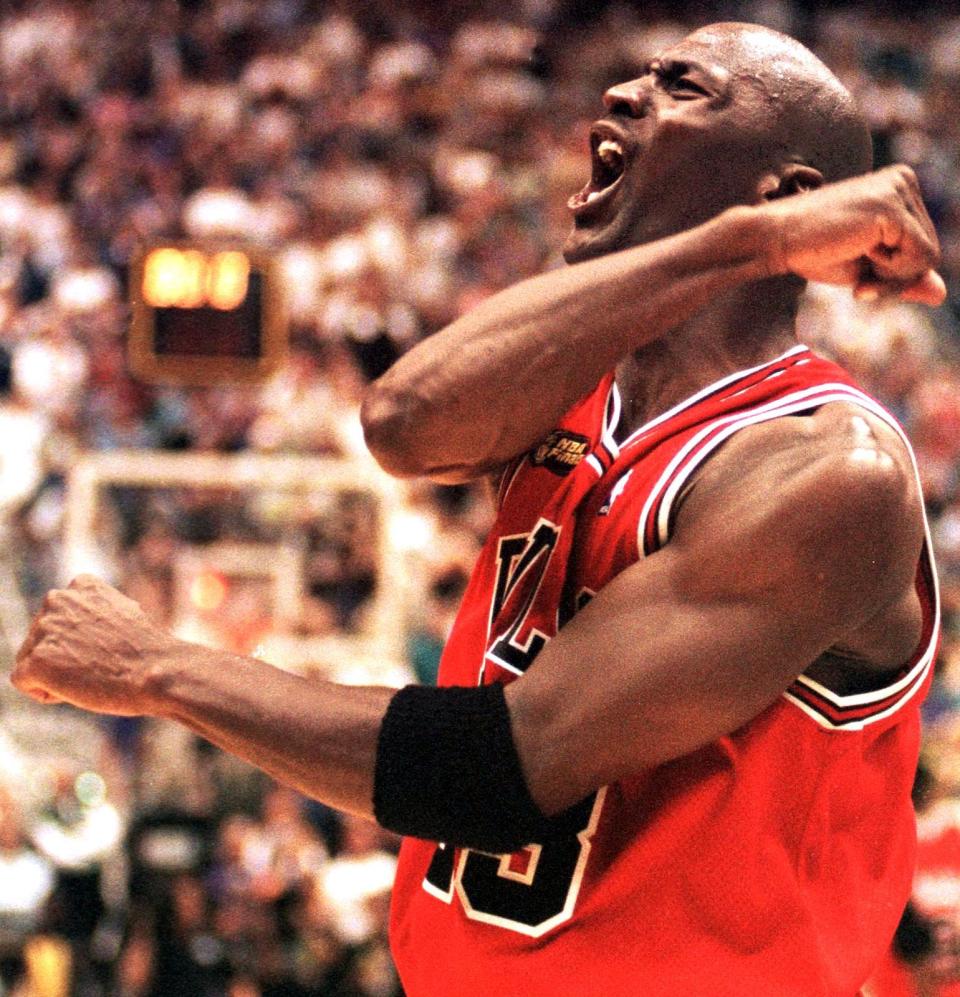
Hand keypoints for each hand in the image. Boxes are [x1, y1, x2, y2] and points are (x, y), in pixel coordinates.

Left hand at [11, 575, 174, 715]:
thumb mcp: (124, 615)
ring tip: (92, 674)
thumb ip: (94, 613)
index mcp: (82, 584)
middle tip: (102, 663)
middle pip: (42, 638)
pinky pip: (24, 681)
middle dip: (65, 656)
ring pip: (32, 659)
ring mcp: (45, 628)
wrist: (159, 672)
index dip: (81, 640)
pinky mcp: (36, 660)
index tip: (109, 647)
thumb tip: (77, 629)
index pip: (61, 618)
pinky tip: (78, 688)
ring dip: (57, 673)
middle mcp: (58, 599)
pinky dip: (47, 692)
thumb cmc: (148, 652)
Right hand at [763, 165, 945, 305]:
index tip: (860, 282)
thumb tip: (941, 295)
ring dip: (891, 277)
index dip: (895, 275)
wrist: (775, 240)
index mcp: (899, 186)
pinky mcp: (892, 208)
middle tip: (858, 281)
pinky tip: (859, 254)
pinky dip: (890, 274)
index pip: (923, 244)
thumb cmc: (812, 251)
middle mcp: (904, 180)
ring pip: (928, 256)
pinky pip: (919, 258)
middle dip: (894, 278)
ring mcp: (899, 190)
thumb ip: (903, 276)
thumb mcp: (865, 267)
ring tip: (857, 264)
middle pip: (931, 250)